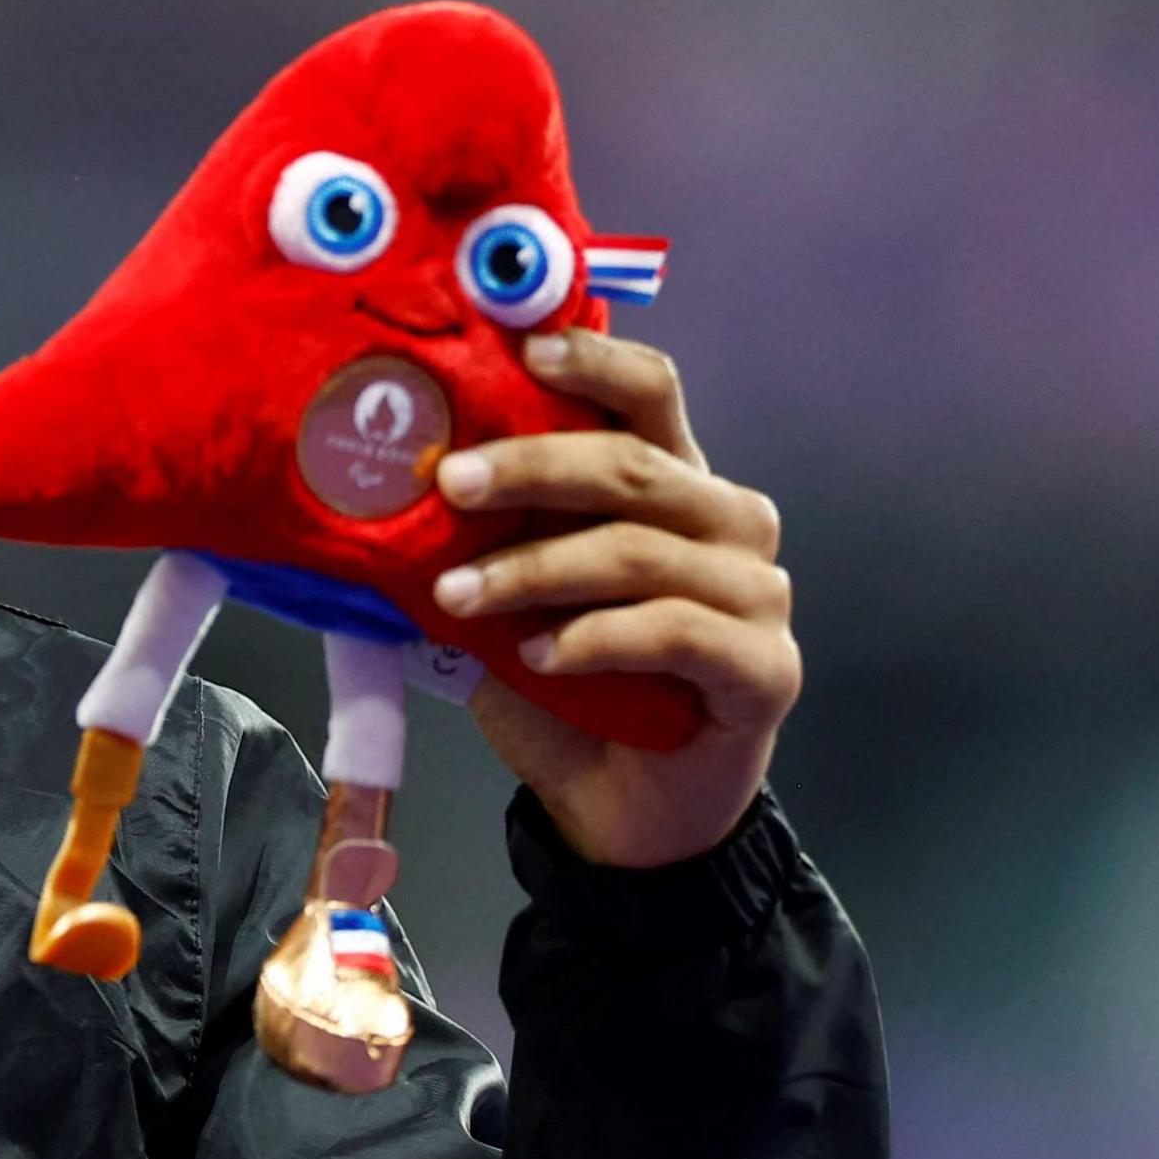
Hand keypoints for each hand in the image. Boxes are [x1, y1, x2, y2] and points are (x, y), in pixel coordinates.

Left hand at [427, 329, 798, 867]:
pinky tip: (537, 656)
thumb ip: (487, 537)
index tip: (522, 350)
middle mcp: (729, 523)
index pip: (651, 394)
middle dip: (531, 467)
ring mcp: (758, 595)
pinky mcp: (766, 669)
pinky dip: (595, 638)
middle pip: (636, 466)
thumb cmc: (565, 687)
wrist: (616, 808)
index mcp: (673, 484)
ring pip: (642, 551)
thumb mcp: (511, 597)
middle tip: (446, 481)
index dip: (595, 362)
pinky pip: (675, 632)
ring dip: (536, 569)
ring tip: (455, 597)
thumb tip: (391, 481)